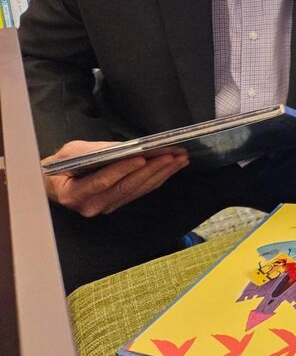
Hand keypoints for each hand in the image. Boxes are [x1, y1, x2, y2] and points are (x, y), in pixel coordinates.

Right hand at [43, 141, 188, 216]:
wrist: (55, 184)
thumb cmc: (62, 165)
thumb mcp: (71, 152)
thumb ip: (94, 151)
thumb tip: (124, 148)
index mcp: (75, 193)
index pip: (103, 181)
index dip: (124, 169)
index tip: (143, 157)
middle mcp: (92, 205)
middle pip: (126, 187)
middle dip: (152, 169)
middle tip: (173, 155)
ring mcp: (106, 207)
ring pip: (137, 190)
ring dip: (161, 174)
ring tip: (179, 159)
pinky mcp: (117, 204)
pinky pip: (140, 192)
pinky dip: (157, 178)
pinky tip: (171, 168)